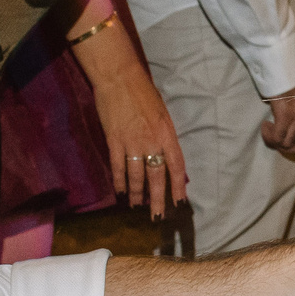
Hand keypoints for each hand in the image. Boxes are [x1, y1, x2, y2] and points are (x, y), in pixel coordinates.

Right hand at [95, 63, 187, 218]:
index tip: (180, 202)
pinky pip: (118, 167)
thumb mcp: (162, 114)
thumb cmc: (143, 92)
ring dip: (138, 194)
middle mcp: (152, 141)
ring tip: (138, 208)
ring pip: (136, 176)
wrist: (119, 78)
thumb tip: (166, 156)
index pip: (176, 165)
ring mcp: (132, 143)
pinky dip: (120, 182)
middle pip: (157, 177)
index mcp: (167, 133)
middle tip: (157, 217)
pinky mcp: (114, 141)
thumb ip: (164, 136)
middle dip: (157, 199)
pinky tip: (122, 193)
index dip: (178, 186)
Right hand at [260, 73, 294, 166]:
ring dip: (275, 140)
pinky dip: (269, 135)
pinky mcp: (285, 114)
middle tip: (277, 140)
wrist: (284, 63)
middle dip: (287, 149)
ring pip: (287, 143)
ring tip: (269, 128)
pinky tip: (266, 125)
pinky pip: (277, 136)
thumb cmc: (292, 78)